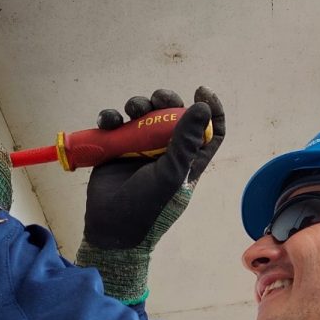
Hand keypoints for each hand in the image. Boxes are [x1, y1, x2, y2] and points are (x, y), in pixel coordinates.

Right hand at [77, 87, 225, 302]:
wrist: (110, 227)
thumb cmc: (147, 207)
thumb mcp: (171, 174)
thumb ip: (186, 141)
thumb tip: (203, 107)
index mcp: (187, 160)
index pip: (208, 131)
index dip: (210, 110)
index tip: (201, 91)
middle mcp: (165, 151)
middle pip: (172, 115)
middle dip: (166, 100)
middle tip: (157, 99)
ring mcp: (139, 149)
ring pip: (142, 114)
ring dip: (137, 104)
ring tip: (131, 109)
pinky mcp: (115, 149)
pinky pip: (115, 125)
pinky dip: (111, 118)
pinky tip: (108, 122)